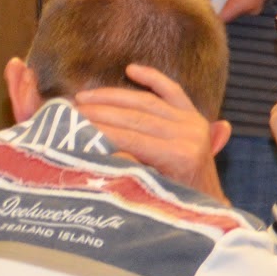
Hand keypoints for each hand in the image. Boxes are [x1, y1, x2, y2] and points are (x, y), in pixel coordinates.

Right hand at [74, 63, 228, 198]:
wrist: (207, 206)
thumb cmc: (174, 206)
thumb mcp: (150, 195)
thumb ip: (129, 171)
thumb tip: (99, 151)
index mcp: (179, 156)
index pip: (130, 137)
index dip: (99, 130)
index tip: (71, 125)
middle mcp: (189, 134)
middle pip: (135, 116)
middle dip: (99, 111)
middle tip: (70, 109)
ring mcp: (192, 122)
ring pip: (146, 101)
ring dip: (112, 96)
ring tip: (83, 97)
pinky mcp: (194, 116)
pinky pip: (172, 90)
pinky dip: (152, 77)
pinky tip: (130, 69)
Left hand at [200, 0, 270, 21]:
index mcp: (244, 4)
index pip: (219, 17)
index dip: (206, 11)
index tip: (193, 3)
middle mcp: (250, 10)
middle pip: (225, 13)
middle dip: (212, 3)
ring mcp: (254, 6)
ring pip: (231, 7)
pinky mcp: (255, 1)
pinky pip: (238, 2)